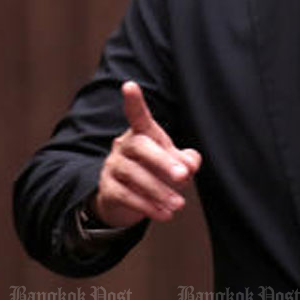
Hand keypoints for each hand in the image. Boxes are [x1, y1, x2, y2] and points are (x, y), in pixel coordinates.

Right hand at [94, 81, 202, 227]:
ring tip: (179, 204)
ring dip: (159, 190)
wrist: (125, 200)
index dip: (134, 101)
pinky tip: (164, 214)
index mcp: (141, 134)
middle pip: (140, 147)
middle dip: (163, 161)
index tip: (129, 86)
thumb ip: (186, 161)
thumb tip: (191, 163)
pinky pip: (125, 195)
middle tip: (183, 176)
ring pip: (133, 174)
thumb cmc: (156, 173)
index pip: (137, 116)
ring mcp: (113, 167)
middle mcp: (123, 146)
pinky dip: (147, 206)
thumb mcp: (175, 165)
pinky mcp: (108, 189)